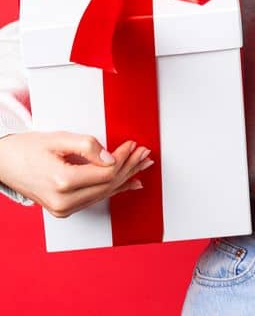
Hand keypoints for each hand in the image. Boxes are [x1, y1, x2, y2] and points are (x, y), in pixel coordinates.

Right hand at [0, 132, 150, 217]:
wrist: (3, 163)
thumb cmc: (27, 149)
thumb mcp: (58, 139)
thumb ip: (87, 146)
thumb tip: (112, 157)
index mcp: (62, 182)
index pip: (107, 172)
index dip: (124, 158)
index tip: (134, 145)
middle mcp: (63, 201)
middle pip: (109, 185)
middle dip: (130, 167)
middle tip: (144, 154)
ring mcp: (63, 209)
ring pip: (104, 194)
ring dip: (126, 178)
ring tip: (142, 165)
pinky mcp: (63, 210)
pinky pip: (95, 199)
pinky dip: (113, 189)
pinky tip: (130, 184)